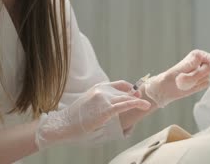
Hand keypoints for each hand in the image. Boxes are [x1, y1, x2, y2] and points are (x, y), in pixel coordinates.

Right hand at [35, 81, 150, 149]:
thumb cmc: (75, 118)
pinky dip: (136, 104)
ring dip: (139, 101)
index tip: (136, 94)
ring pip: (127, 98)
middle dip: (136, 97)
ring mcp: (104, 98)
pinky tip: (144, 105)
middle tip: (144, 102)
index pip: (120, 84)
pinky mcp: (105, 109)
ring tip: (147, 104)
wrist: (62, 125)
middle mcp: (102, 90)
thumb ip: (101, 102)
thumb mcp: (88, 104)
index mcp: (98, 87)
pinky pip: (125, 105)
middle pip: (125, 92)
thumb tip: (112, 108)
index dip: (130, 89)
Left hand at [145, 50, 209, 107]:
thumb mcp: (178, 71)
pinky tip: (189, 86)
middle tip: (183, 79)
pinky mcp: (203, 81)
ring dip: (195, 81)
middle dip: (197, 75)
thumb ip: (191, 69)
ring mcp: (202, 73)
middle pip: (208, 69)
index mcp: (195, 56)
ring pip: (207, 77)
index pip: (207, 57)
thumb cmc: (169, 77)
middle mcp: (200, 63)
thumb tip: (202, 66)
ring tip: (184, 82)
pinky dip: (197, 87)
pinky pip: (205, 84)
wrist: (166, 89)